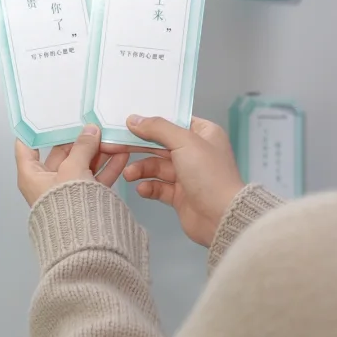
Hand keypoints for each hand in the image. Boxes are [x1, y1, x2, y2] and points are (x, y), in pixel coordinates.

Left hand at [15, 125, 129, 208]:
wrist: (85, 242)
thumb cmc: (67, 207)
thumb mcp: (73, 168)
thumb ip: (82, 147)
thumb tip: (90, 131)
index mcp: (31, 175)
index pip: (27, 146)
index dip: (36, 130)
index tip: (47, 115)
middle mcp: (47, 183)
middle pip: (61, 154)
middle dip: (79, 140)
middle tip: (91, 124)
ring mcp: (67, 191)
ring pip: (82, 165)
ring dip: (97, 152)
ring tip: (111, 137)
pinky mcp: (85, 200)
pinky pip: (96, 179)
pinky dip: (107, 167)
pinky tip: (120, 155)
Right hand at [121, 115, 243, 247]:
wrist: (222, 217)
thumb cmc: (209, 175)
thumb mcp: (184, 142)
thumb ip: (157, 128)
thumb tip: (133, 119)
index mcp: (203, 134)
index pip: (173, 122)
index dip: (150, 122)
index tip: (127, 122)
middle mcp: (196, 152)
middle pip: (160, 145)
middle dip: (138, 148)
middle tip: (114, 147)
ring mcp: (188, 175)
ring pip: (157, 167)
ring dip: (141, 169)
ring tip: (128, 174)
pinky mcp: (180, 195)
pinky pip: (159, 187)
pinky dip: (149, 187)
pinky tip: (142, 189)